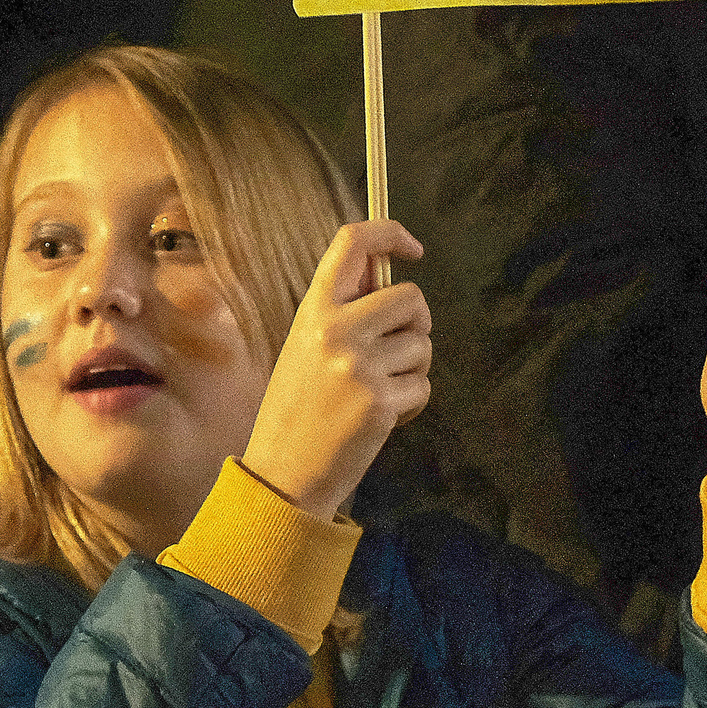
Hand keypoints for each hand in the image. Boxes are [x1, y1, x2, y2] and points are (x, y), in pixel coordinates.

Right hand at [240, 220, 430, 521]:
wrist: (283, 473)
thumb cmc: (297, 408)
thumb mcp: (306, 345)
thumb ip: (343, 311)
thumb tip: (388, 274)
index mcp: (314, 309)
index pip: (354, 243)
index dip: (390, 233)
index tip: (413, 248)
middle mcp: (336, 330)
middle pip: (411, 297)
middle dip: (416, 322)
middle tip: (397, 348)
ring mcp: (359, 365)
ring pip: (422, 345)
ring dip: (412, 368)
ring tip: (376, 391)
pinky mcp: (380, 401)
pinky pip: (423, 385)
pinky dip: (412, 402)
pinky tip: (380, 416)